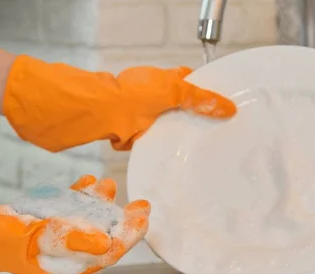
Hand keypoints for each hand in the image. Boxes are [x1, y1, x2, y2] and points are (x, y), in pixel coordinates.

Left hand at [3, 55, 236, 151]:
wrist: (88, 113)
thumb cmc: (125, 97)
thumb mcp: (170, 93)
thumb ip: (198, 99)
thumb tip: (226, 107)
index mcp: (165, 82)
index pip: (191, 87)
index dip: (205, 99)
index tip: (222, 113)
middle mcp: (151, 97)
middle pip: (177, 112)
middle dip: (186, 125)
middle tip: (206, 139)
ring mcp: (137, 114)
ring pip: (161, 130)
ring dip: (165, 139)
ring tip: (180, 149)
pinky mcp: (125, 132)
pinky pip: (142, 143)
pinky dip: (144, 147)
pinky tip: (148, 151)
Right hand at [9, 175, 149, 273]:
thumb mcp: (29, 240)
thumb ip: (66, 240)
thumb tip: (105, 242)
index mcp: (65, 264)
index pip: (107, 252)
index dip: (128, 235)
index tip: (144, 217)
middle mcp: (64, 252)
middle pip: (103, 236)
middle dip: (123, 220)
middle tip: (141, 203)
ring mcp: (55, 235)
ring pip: (88, 220)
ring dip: (102, 203)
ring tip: (107, 184)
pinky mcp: (44, 220)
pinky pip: (69, 208)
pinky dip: (80, 194)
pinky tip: (86, 181)